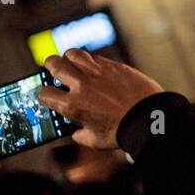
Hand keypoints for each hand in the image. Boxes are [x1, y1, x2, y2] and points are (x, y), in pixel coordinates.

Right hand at [38, 49, 162, 149]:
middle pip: (53, 64)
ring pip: (73, 53)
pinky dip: (91, 62)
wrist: (150, 118)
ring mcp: (98, 72)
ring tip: (73, 65)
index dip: (44, 94)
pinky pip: (96, 57)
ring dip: (70, 58)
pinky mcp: (114, 65)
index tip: (49, 95)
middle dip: (51, 68)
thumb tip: (75, 131)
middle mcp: (81, 85)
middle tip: (55, 72)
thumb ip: (79, 134)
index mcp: (72, 105)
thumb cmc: (123, 132)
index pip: (44, 92)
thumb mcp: (94, 140)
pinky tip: (96, 70)